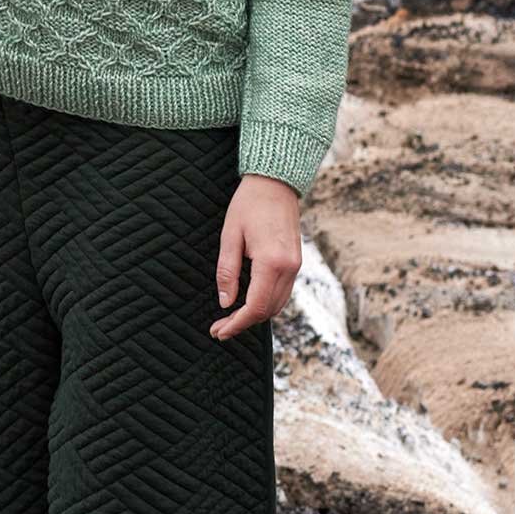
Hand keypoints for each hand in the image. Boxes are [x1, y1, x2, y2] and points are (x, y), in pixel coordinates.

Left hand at [210, 173, 301, 340]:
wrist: (275, 181)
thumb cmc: (249, 204)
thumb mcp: (230, 235)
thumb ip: (228, 271)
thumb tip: (226, 303)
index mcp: (272, 262)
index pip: (256, 306)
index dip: (236, 324)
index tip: (219, 332)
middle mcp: (289, 268)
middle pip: (268, 311)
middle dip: (244, 323)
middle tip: (220, 327)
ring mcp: (296, 266)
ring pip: (278, 304)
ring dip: (256, 315)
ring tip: (231, 318)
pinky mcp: (296, 262)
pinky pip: (283, 292)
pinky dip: (266, 302)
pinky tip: (249, 301)